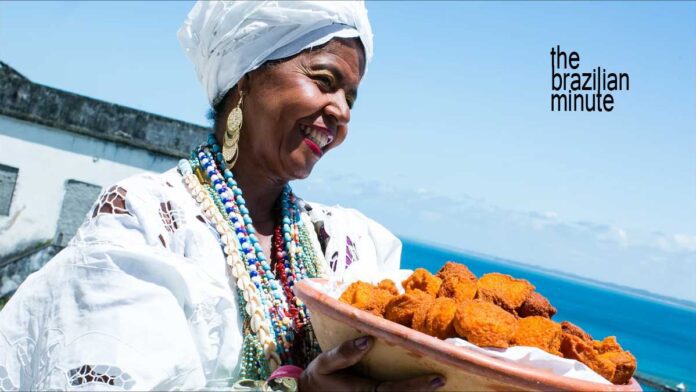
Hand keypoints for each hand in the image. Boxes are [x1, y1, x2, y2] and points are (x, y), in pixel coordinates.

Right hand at [299, 336, 445, 390]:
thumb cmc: (318, 378)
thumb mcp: (324, 363)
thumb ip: (344, 354)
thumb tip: (367, 339)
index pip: (395, 391)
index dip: (418, 386)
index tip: (438, 377)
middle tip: (446, 379)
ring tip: (440, 382)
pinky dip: (409, 391)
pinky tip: (423, 386)